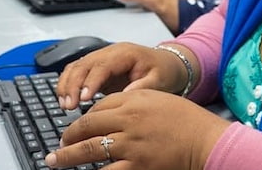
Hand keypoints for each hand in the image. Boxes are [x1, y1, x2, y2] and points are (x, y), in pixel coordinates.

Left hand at [45, 90, 229, 169]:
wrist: (206, 141)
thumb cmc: (185, 121)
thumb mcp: (157, 100)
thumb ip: (131, 102)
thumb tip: (103, 112)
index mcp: (133, 101)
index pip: (97, 108)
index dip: (82, 120)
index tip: (74, 130)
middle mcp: (127, 121)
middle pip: (87, 127)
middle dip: (67, 138)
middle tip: (56, 148)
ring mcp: (130, 146)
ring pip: (89, 151)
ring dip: (68, 157)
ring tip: (55, 162)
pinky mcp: (137, 167)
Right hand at [54, 43, 189, 106]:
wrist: (167, 64)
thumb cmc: (164, 71)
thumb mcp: (159, 81)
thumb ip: (142, 88)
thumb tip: (123, 98)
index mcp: (125, 53)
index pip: (101, 66)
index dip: (90, 82)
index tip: (83, 99)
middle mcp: (109, 53)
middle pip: (83, 64)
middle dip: (72, 85)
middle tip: (68, 106)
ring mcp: (101, 59)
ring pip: (76, 66)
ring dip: (66, 84)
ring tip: (65, 105)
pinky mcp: (97, 68)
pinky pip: (76, 72)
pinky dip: (68, 84)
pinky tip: (65, 99)